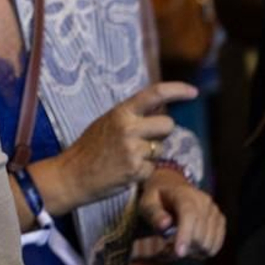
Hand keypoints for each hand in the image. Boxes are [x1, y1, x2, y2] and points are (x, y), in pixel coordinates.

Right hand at [50, 82, 195, 204]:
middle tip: (144, 140)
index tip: (193, 92)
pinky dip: (144, 170)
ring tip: (128, 157)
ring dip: (151, 154)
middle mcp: (128, 128)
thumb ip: (132, 116)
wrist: (72, 175)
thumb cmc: (90, 148)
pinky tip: (126, 170)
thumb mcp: (107, 123)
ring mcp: (133, 150)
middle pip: (167, 124)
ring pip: (162, 148)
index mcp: (120, 113)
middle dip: (161, 133)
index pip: (154, 94)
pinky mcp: (136, 171)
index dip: (177, 90)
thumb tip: (160, 110)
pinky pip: (154, 167)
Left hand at [136, 167, 224, 259]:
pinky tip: (189, 245)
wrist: (171, 186)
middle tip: (167, 248)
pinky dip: (202, 250)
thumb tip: (165, 225)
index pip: (189, 215)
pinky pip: (216, 244)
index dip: (185, 236)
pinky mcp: (220, 220)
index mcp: (184, 194)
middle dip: (185, 246)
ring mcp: (214, 211)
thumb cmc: (156, 197)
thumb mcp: (147, 202)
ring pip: (209, 243)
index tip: (179, 253)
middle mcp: (204, 201)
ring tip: (177, 245)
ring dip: (193, 251)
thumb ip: (153, 213)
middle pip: (201, 234)